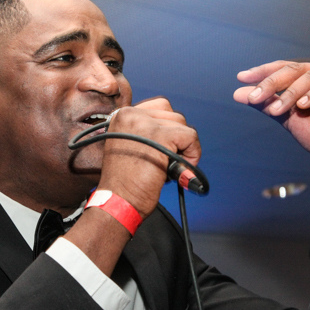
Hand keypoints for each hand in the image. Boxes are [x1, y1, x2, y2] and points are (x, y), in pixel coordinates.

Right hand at [97, 97, 200, 217]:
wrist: (117, 201)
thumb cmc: (123, 182)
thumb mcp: (130, 147)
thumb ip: (147, 133)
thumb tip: (177, 132)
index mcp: (122, 115)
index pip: (159, 108)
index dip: (168, 129)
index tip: (166, 149)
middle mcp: (130, 114)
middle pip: (172, 115)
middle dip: (178, 138)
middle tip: (170, 161)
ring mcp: (145, 123)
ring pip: (182, 125)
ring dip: (184, 147)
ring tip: (171, 167)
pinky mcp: (160, 136)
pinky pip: (190, 137)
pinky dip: (192, 154)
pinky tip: (180, 170)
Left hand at [234, 60, 309, 170]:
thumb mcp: (287, 119)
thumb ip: (266, 104)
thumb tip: (238, 93)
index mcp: (308, 78)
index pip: (282, 68)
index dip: (263, 72)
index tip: (242, 78)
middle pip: (294, 70)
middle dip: (272, 82)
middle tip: (255, 97)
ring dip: (291, 92)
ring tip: (278, 108)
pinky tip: (302, 104)